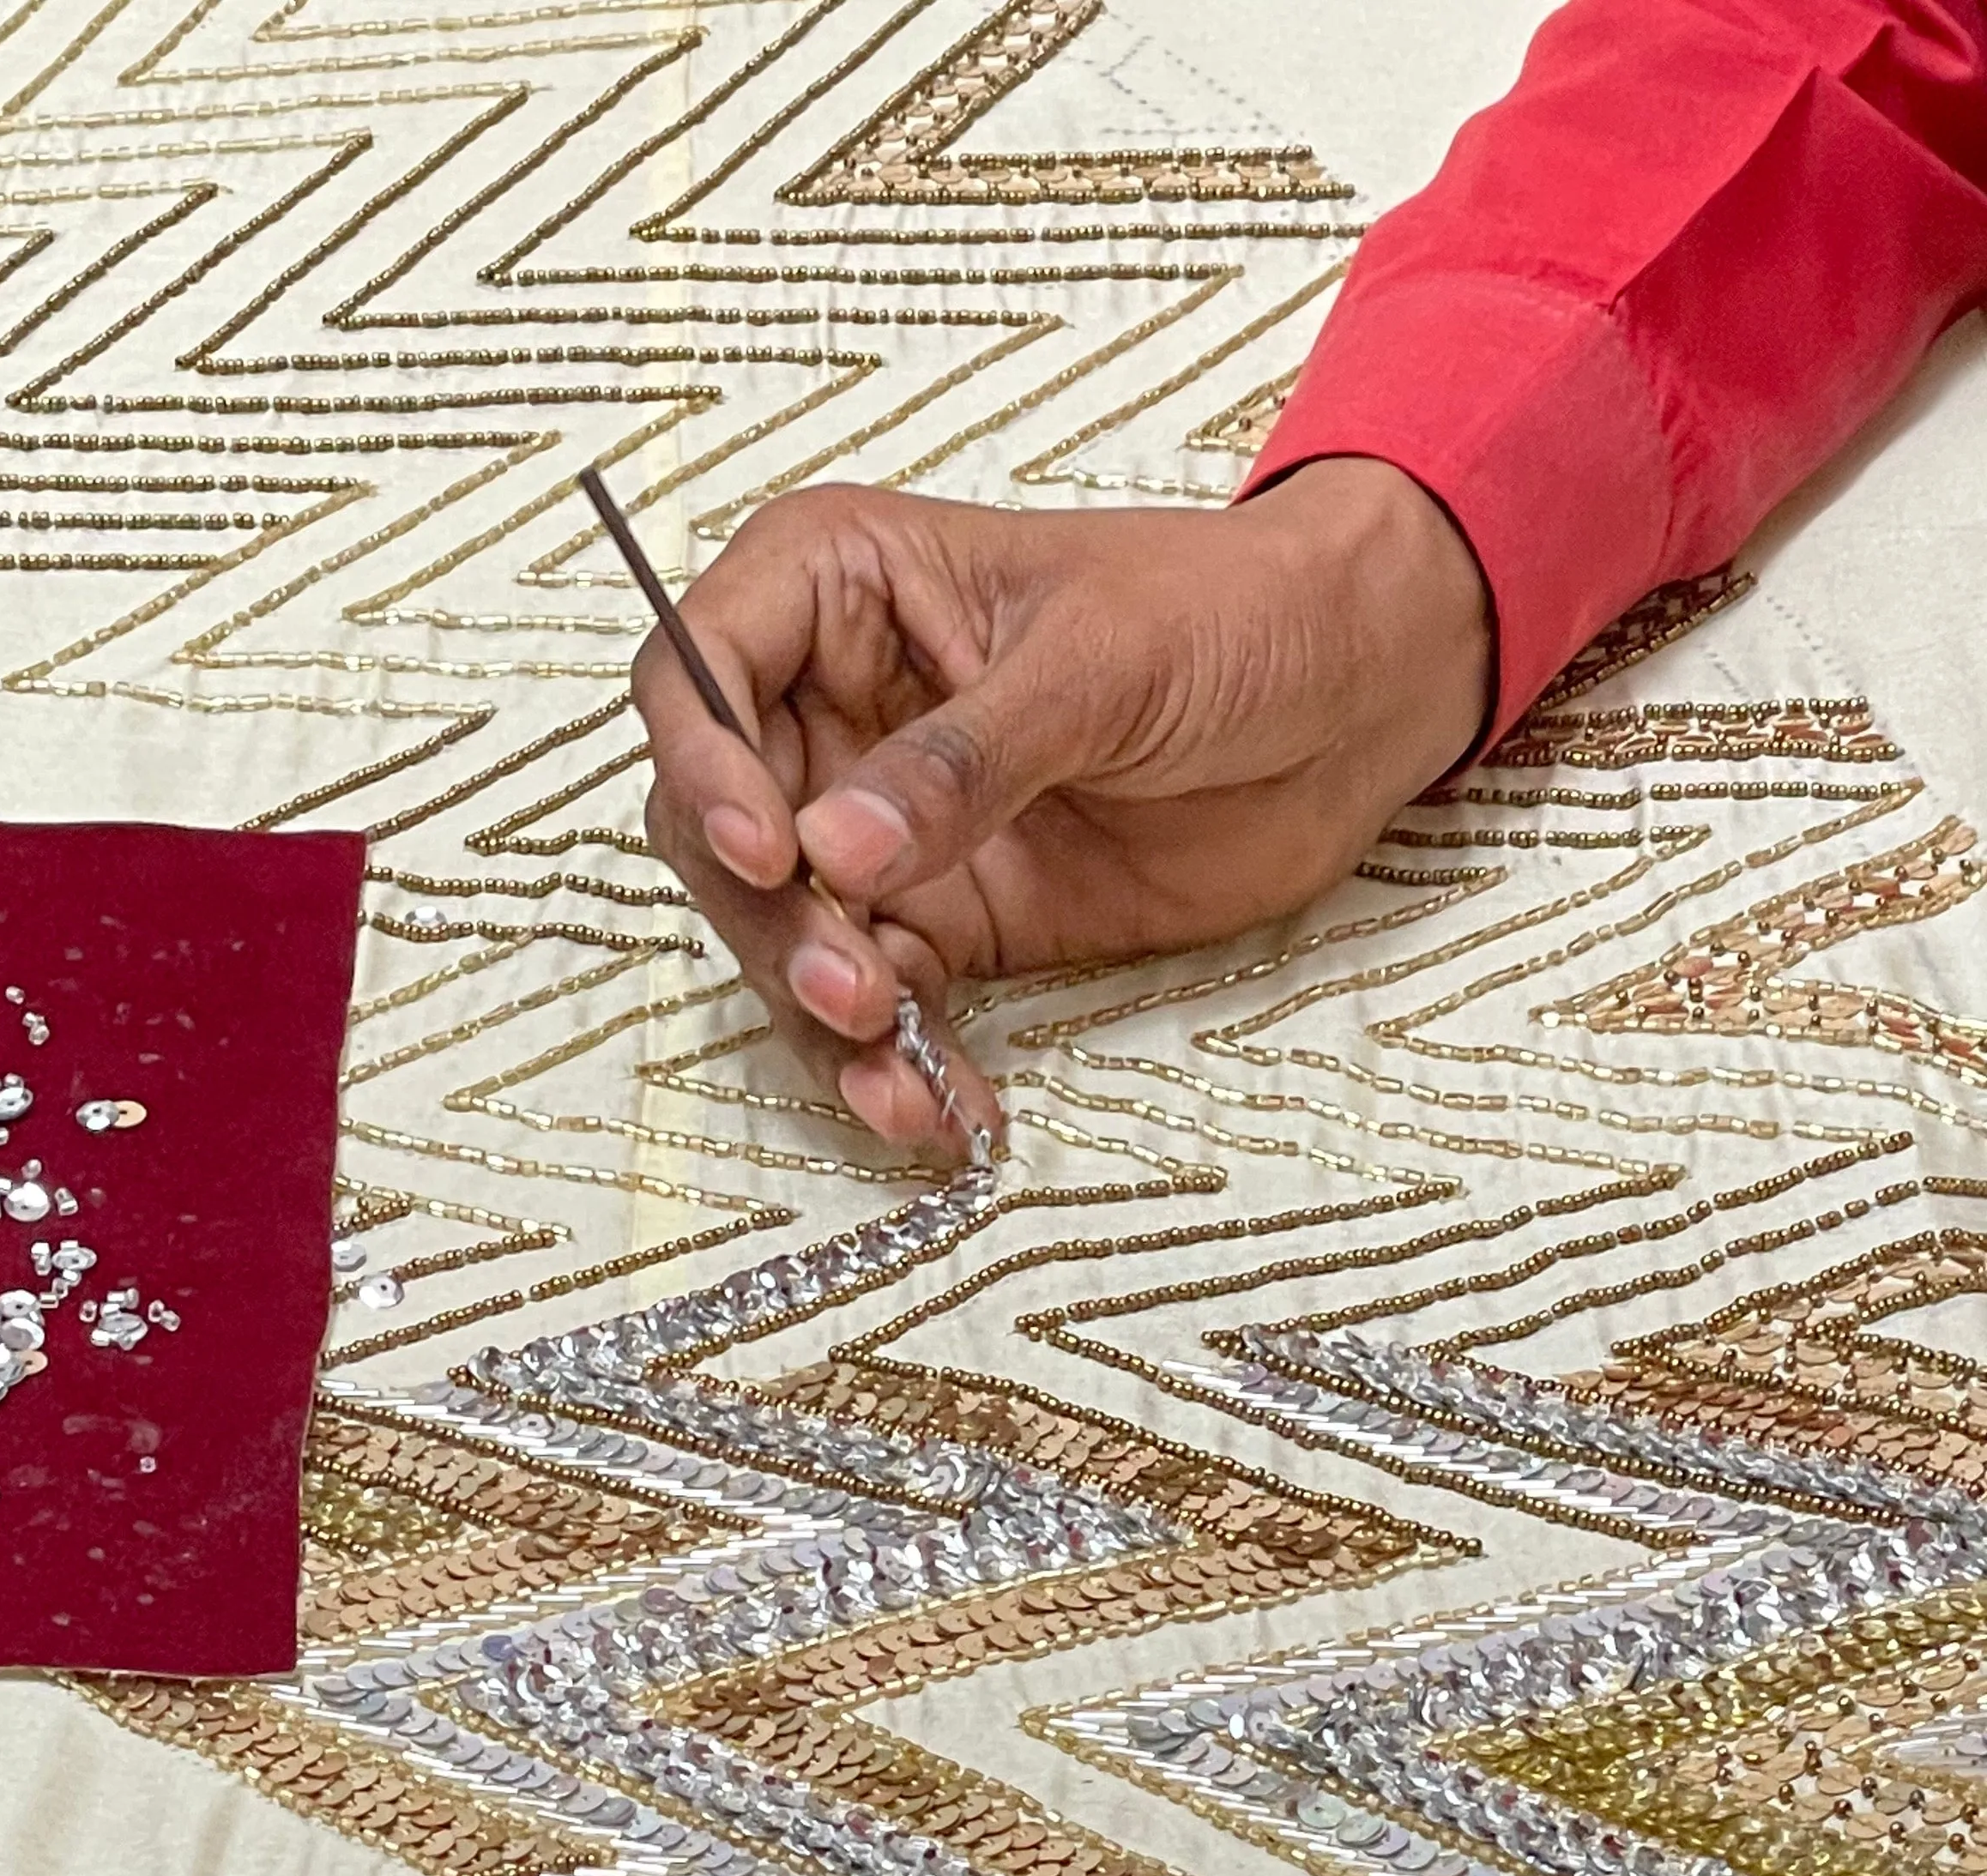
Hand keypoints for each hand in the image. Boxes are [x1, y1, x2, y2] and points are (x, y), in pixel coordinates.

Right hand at [634, 458, 1490, 1147]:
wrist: (1354, 699)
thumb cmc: (1233, 613)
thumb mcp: (1099, 661)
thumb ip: (962, 758)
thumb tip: (833, 849)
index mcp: (840, 589)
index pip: (696, 669)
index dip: (701, 763)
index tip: (764, 850)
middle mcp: (830, 711)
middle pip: (716, 828)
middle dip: (770, 922)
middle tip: (852, 988)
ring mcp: (878, 828)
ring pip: (783, 936)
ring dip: (822, 1018)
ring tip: (896, 1071)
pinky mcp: (942, 921)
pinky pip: (880, 1006)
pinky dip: (897, 1067)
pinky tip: (942, 1112)